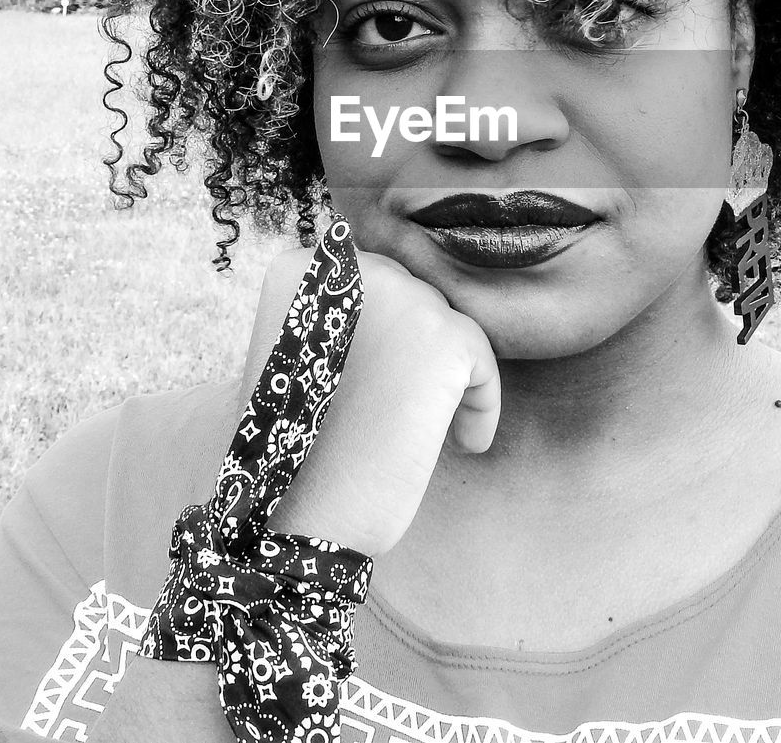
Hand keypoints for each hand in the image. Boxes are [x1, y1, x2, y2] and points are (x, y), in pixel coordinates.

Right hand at [251, 237, 500, 556]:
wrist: (301, 512)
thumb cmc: (298, 445)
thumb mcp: (301, 355)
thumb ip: (342, 314)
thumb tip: (403, 302)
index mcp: (304, 268)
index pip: (372, 277)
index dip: (387, 329)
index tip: (386, 374)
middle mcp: (354, 268)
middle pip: (413, 295)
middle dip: (419, 351)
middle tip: (405, 407)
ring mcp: (403, 298)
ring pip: (449, 325)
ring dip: (447, 379)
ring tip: (430, 430)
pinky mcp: (446, 338)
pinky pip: (482, 361)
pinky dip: (481, 403)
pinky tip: (464, 442)